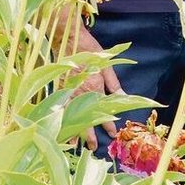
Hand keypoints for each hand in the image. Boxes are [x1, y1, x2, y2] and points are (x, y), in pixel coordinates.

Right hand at [57, 25, 122, 149]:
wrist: (69, 38)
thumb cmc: (90, 49)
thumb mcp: (107, 64)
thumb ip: (114, 83)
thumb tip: (124, 96)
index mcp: (95, 87)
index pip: (103, 110)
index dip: (108, 123)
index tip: (112, 133)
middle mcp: (82, 92)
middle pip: (86, 118)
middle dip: (90, 134)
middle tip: (94, 147)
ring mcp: (69, 91)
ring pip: (71, 116)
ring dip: (73, 130)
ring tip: (75, 144)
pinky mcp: (59, 87)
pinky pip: (60, 107)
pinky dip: (61, 118)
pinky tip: (60, 126)